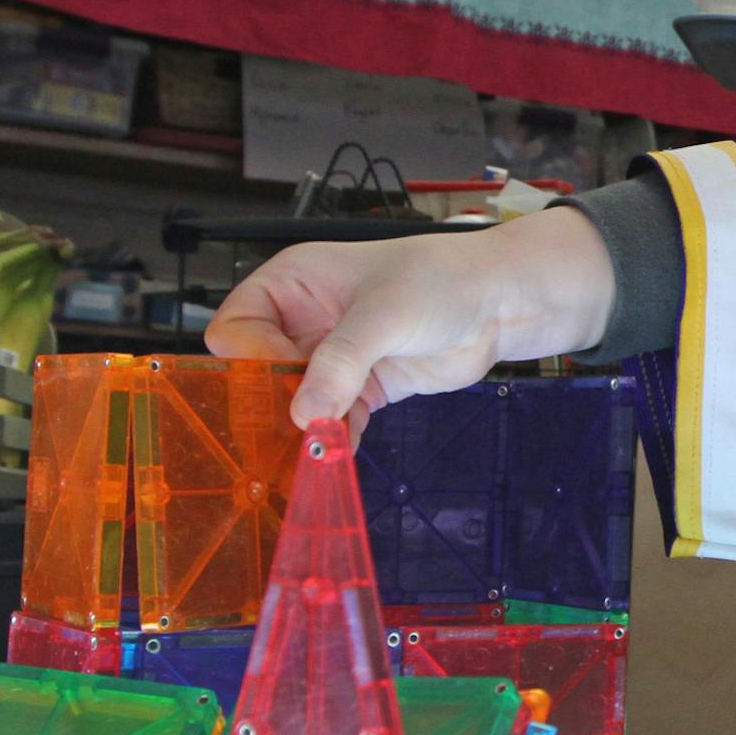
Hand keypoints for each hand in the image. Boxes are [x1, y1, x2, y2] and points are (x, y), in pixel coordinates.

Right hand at [205, 207, 616, 431]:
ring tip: (313, 451)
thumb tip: (304, 412)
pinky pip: (330, 422)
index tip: (287, 379)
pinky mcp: (358, 389)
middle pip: (257, 373)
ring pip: (292, 404)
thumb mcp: (385, 312)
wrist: (499, 303)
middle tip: (291, 431)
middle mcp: (302, 320)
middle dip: (272, 405)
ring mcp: (330, 358)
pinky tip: (341, 452)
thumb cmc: (442, 281)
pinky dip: (334, 440)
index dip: (253, 359)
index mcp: (292, 283)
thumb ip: (342, 360)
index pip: (237, 328)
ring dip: (302, 430)